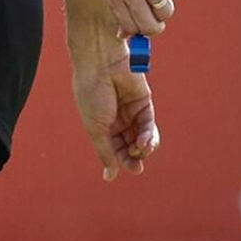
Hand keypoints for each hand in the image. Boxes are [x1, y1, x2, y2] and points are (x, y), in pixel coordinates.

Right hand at [70, 33, 158, 181]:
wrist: (100, 64)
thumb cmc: (91, 94)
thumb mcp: (96, 129)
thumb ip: (105, 152)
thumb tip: (110, 176)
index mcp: (100, 126)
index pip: (114, 149)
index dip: (122, 160)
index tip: (132, 170)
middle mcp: (116, 120)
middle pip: (129, 145)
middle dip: (134, 156)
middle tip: (137, 164)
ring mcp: (130, 111)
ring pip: (142, 136)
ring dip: (144, 147)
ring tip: (141, 150)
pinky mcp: (143, 102)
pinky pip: (148, 123)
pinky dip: (148, 134)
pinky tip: (144, 141)